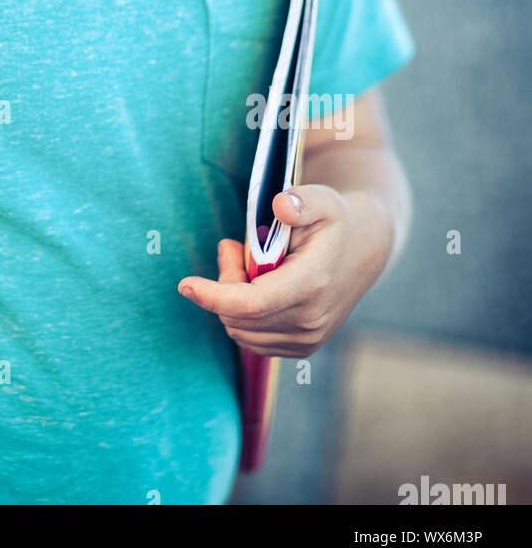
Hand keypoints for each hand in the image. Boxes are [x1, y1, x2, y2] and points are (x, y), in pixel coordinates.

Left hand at [176, 186, 392, 356]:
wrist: (363, 250)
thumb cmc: (335, 221)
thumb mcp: (323, 199)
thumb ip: (301, 202)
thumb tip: (279, 207)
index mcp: (311, 284)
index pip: (250, 304)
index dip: (213, 296)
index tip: (184, 284)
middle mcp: (309, 320)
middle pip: (237, 315)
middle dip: (223, 281)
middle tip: (233, 248)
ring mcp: (306, 339)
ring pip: (239, 329)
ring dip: (230, 298)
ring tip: (248, 264)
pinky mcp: (301, 348)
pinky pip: (250, 339)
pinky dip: (241, 314)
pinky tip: (256, 286)